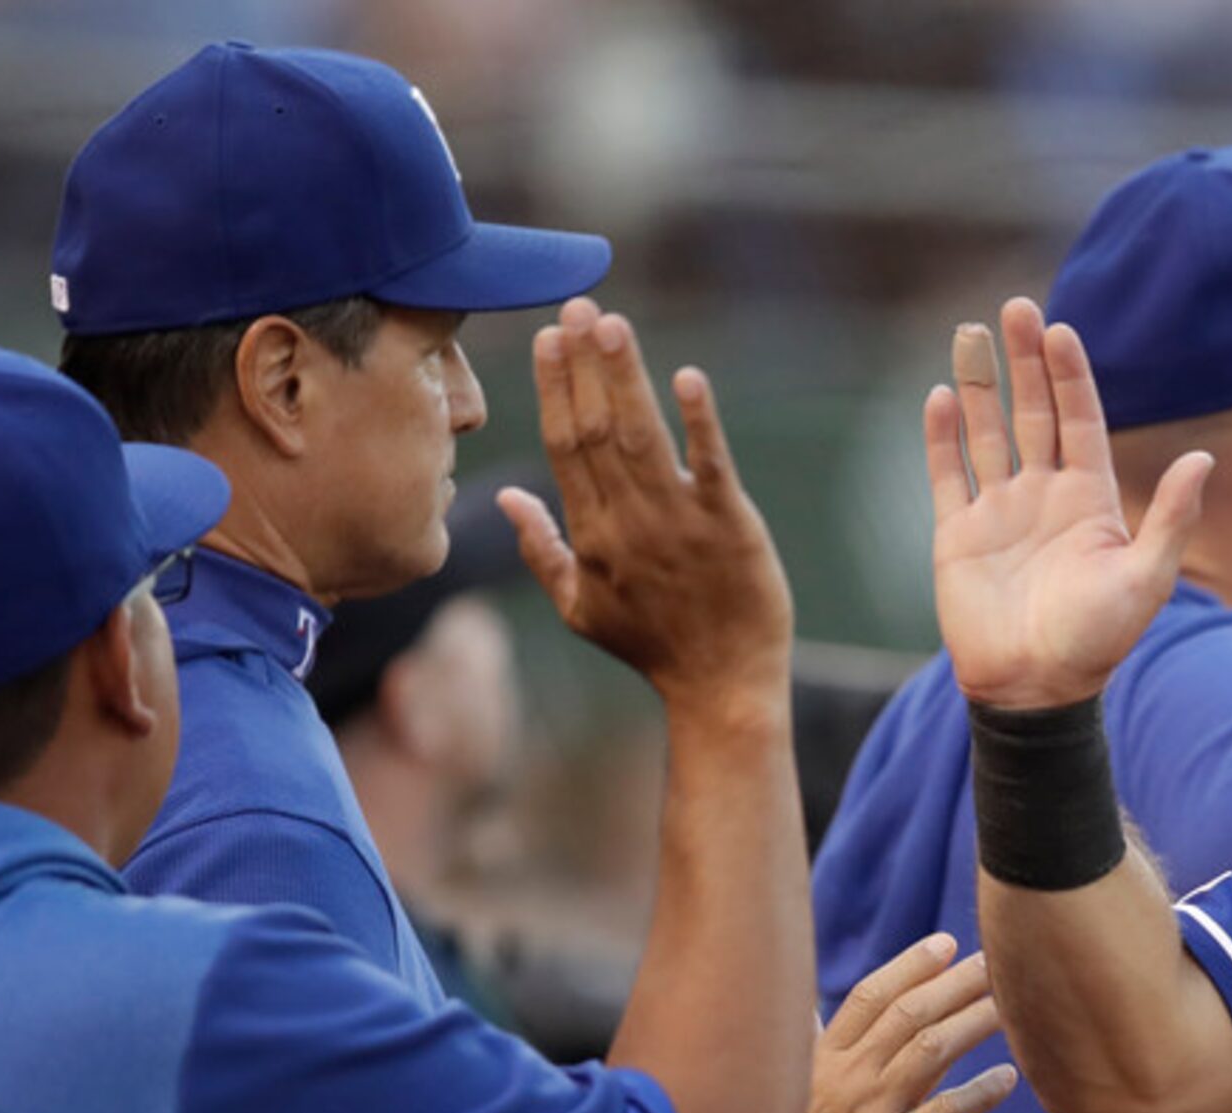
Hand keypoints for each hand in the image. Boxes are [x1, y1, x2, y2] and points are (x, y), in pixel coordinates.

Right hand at [504, 297, 793, 706]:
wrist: (721, 687)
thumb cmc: (651, 646)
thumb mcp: (579, 608)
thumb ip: (541, 549)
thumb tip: (502, 500)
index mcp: (592, 535)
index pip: (565, 446)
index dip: (555, 389)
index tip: (547, 338)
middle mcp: (629, 522)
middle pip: (597, 429)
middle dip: (585, 365)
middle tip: (577, 306)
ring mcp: (679, 522)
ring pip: (643, 436)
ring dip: (626, 377)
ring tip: (612, 323)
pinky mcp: (729, 526)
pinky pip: (711, 465)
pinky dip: (699, 421)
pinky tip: (687, 378)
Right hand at [787, 934, 1018, 1112]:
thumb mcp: (792, 1103)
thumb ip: (820, 1060)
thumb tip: (822, 1017)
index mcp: (819, 1062)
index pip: (869, 997)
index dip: (910, 966)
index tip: (946, 944)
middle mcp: (843, 1078)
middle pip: (908, 1013)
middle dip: (955, 982)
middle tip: (995, 962)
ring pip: (931, 1048)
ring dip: (975, 1021)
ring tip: (1010, 1006)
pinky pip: (948, 1112)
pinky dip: (982, 1092)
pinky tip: (1009, 1080)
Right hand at [926, 296, 1212, 709]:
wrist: (1035, 689)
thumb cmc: (1096, 641)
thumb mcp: (1145, 578)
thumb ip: (1169, 517)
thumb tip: (1201, 458)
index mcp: (1089, 499)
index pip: (1079, 419)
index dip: (1069, 375)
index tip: (1059, 330)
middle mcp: (1043, 495)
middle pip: (1032, 412)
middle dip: (1024, 361)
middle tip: (1016, 309)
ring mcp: (999, 512)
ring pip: (987, 432)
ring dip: (979, 384)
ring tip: (969, 332)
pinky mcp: (958, 535)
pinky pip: (948, 474)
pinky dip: (942, 436)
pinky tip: (940, 395)